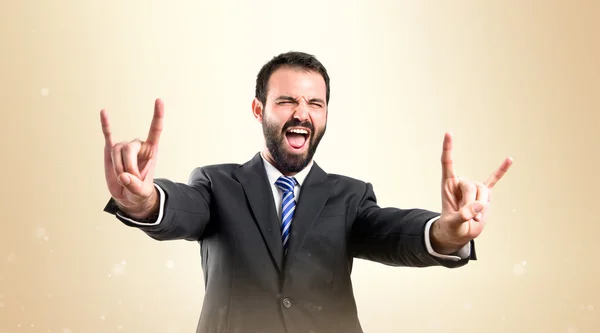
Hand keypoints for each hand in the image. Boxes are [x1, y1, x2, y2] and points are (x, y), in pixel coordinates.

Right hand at [100, 98, 164, 217]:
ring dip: (117, 167)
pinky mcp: (111, 152)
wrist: (128, 197)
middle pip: (129, 147)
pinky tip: (103, 112)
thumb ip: (135, 186)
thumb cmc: (139, 193)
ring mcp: (124, 148)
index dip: (158, 115)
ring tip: (122, 177)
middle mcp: (138, 146)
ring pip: (117, 151)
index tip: (159, 100)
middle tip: (129, 179)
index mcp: (151, 150)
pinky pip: (108, 136)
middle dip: (127, 165)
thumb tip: (124, 176)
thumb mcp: (142, 194)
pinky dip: (106, 125)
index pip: (155, 129)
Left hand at [431, 132, 512, 253]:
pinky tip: (510, 159)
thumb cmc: (451, 227)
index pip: (447, 163)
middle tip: (466, 216)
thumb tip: (477, 207)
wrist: (460, 233)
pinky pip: (494, 180)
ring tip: (474, 217)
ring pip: (483, 190)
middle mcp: (461, 182)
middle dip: (470, 202)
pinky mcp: (484, 194)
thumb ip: (462, 216)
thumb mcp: (453, 224)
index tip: (448, 133)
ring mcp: (474, 187)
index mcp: (447, 185)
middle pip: (471, 185)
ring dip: (481, 206)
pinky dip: (501, 171)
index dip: (448, 148)